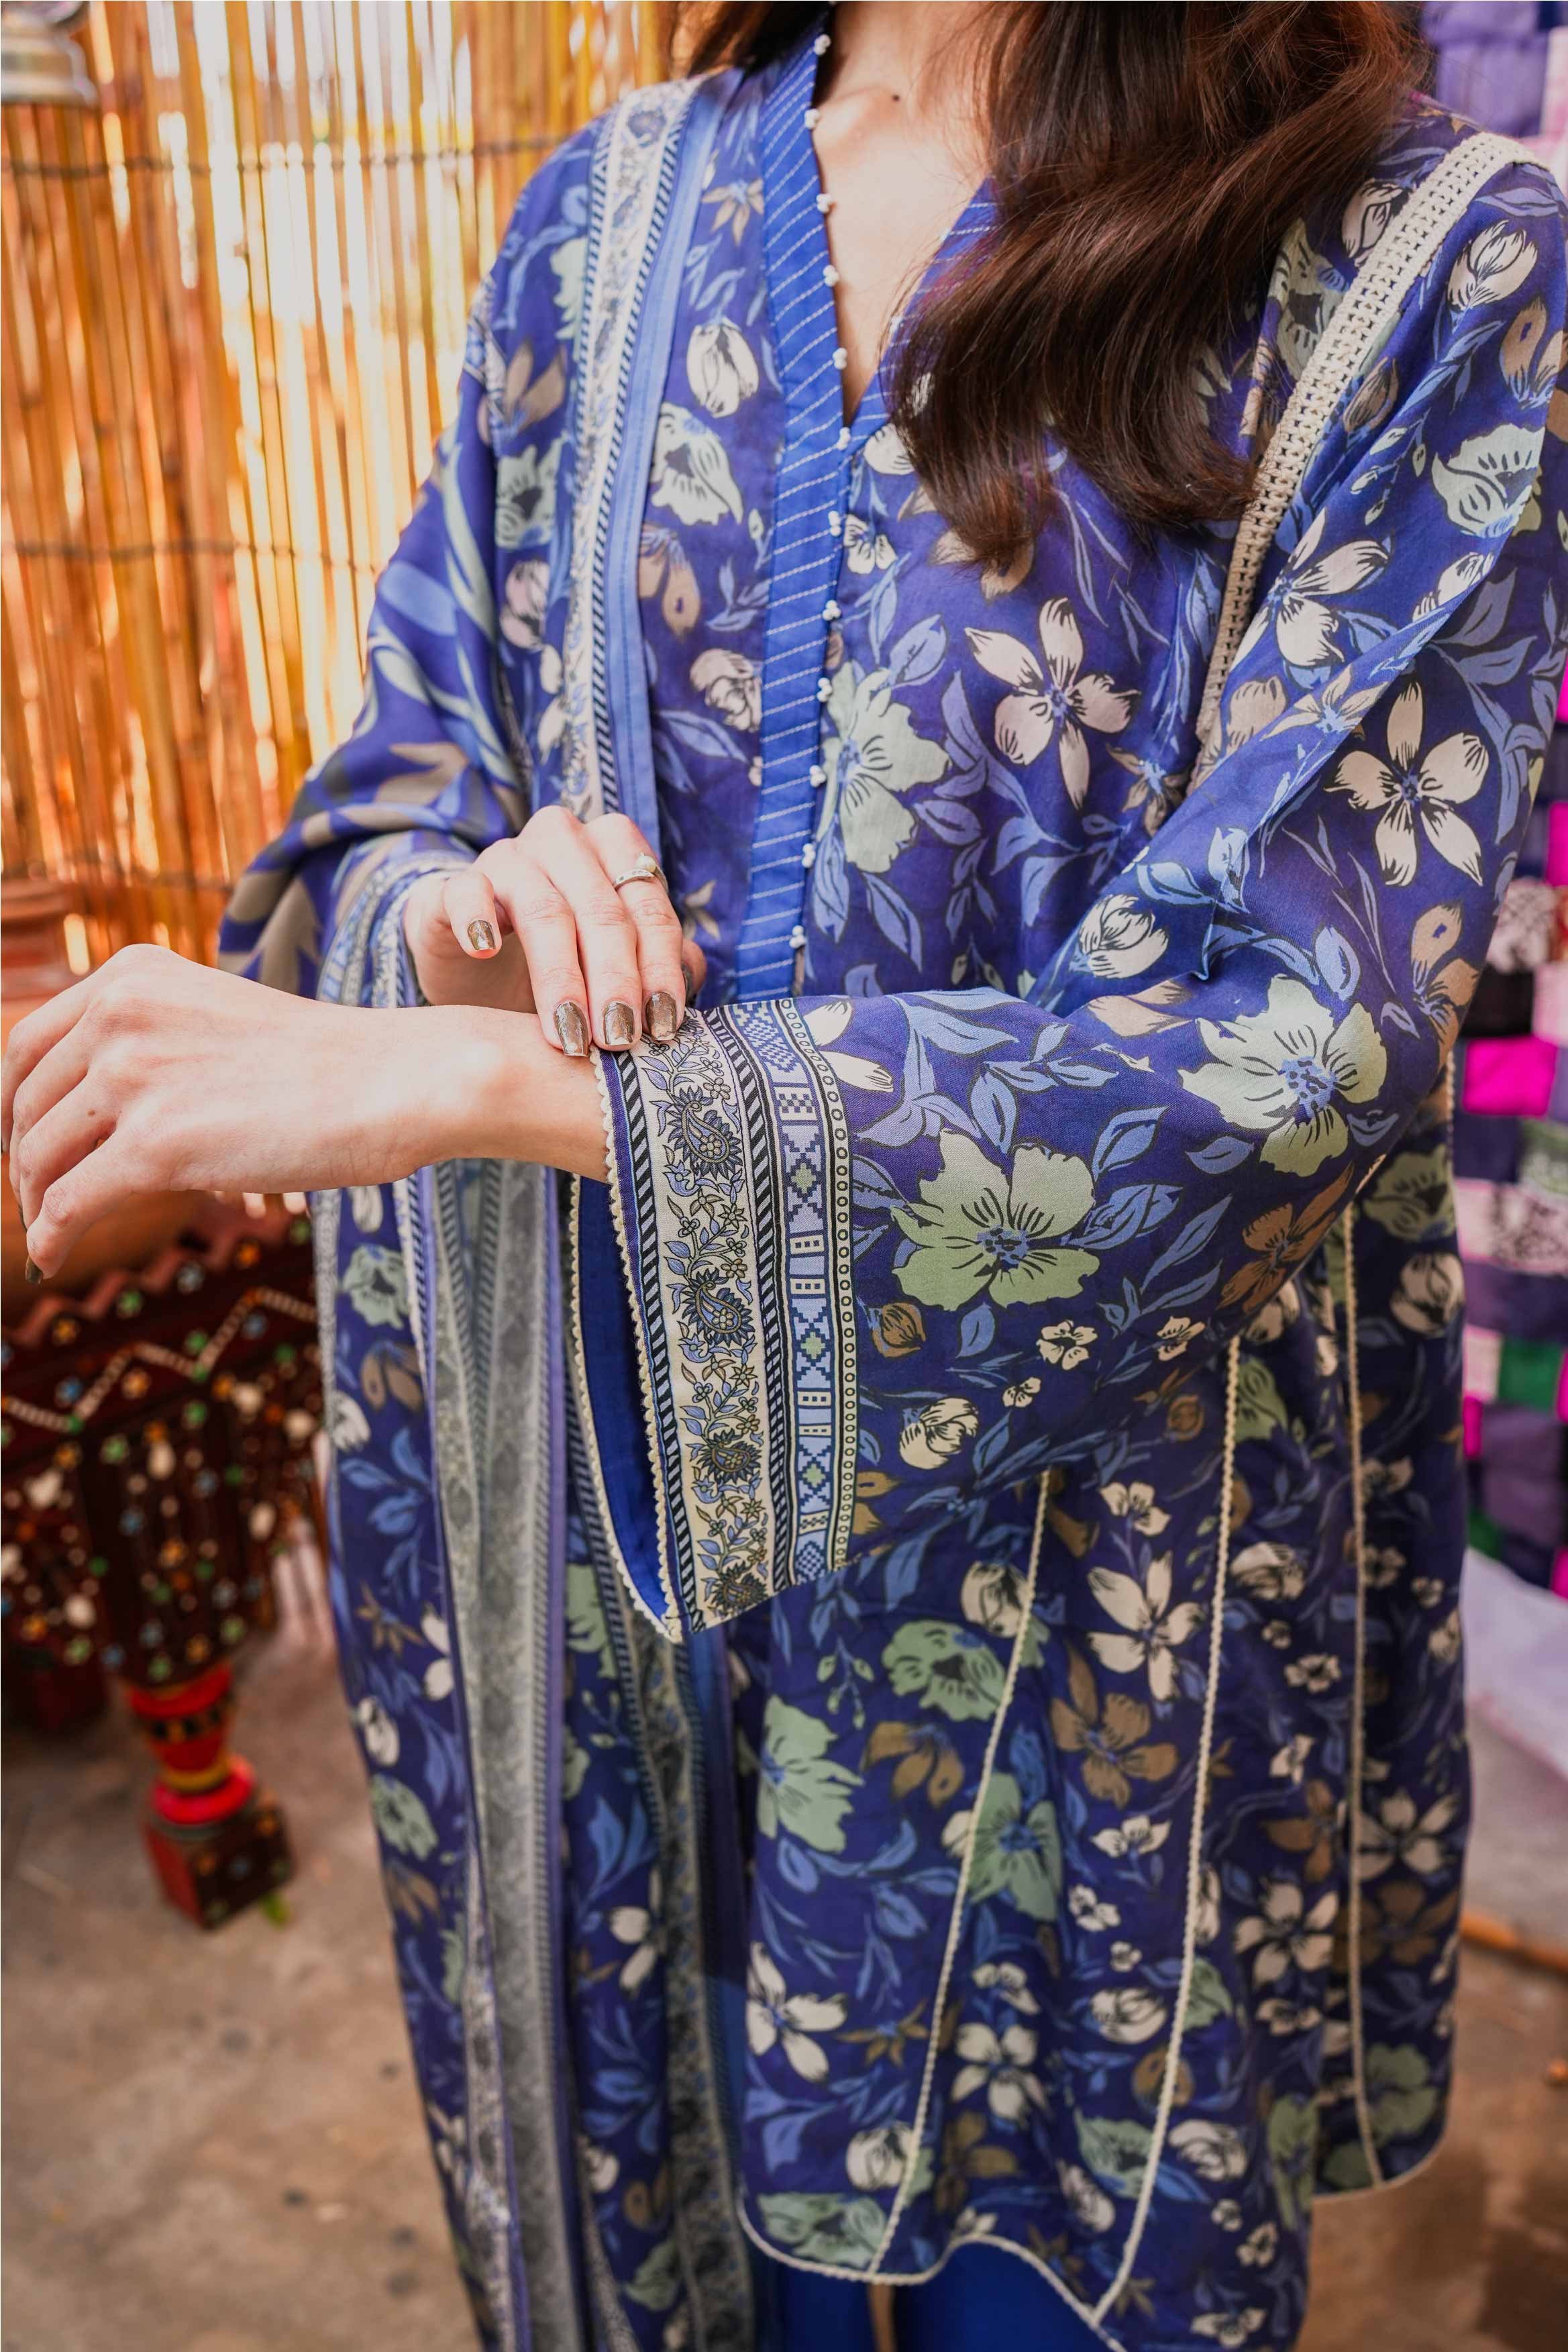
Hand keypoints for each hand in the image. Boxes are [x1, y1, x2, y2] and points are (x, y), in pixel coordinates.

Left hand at [2, 945, 605, 1278]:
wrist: (396, 1079)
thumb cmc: (329, 1064)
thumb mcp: (218, 1023)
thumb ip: (152, 1043)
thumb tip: (94, 1111)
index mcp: (132, 976)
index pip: (25, 1041)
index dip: (14, 1102)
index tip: (26, 1138)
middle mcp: (119, 1015)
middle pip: (26, 1103)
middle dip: (24, 1158)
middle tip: (40, 1195)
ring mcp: (133, 1078)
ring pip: (39, 1156)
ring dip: (37, 1202)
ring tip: (53, 1230)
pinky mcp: (154, 1146)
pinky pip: (69, 1202)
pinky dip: (51, 1235)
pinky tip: (54, 1255)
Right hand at [403, 808, 706, 1053]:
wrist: (474, 969)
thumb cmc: (560, 964)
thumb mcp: (613, 967)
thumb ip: (658, 962)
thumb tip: (693, 972)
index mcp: (615, 848)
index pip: (648, 907)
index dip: (659, 969)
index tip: (662, 1028)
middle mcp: (564, 841)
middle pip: (601, 910)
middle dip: (614, 981)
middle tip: (619, 1040)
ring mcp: (507, 858)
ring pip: (543, 910)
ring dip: (560, 977)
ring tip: (570, 1035)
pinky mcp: (453, 884)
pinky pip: (466, 890)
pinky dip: (478, 918)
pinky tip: (486, 951)